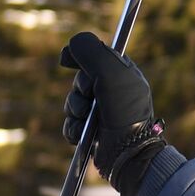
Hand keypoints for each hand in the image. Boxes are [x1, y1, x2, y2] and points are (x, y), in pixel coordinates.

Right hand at [61, 32, 165, 195]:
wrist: (128, 152)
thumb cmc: (124, 111)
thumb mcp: (110, 73)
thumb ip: (92, 53)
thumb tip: (72, 43)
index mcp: (123, 73)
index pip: (95, 56)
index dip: (80, 56)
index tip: (66, 59)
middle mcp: (113, 90)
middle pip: (79, 79)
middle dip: (79, 90)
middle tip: (91, 96)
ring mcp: (102, 112)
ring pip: (72, 103)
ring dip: (75, 111)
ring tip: (89, 120)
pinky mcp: (92, 132)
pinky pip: (70, 124)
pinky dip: (72, 129)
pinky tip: (82, 135)